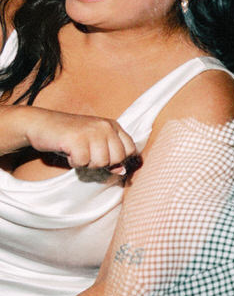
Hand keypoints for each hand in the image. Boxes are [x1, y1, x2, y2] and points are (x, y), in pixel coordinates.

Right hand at [18, 106, 136, 173]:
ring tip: (77, 152)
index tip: (105, 159)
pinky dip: (74, 162)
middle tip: (87, 155)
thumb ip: (110, 156)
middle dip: (102, 163)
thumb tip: (122, 171)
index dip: (119, 159)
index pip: (130, 149)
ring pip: (101, 162)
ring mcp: (91, 131)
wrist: (41, 124)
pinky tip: (68, 152)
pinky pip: (83, 162)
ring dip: (87, 163)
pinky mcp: (76, 139)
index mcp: (113, 126)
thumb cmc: (70, 138)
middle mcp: (105, 126)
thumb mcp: (94, 145)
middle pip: (117, 158)